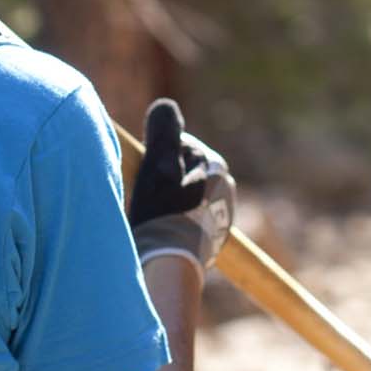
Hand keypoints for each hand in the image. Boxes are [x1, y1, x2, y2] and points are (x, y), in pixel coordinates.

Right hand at [129, 98, 235, 272]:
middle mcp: (224, 189)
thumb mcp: (157, 165)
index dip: (156, 160)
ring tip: (154, 220)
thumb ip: (163, 132)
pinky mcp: (211, 239)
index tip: (146, 177)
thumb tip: (165, 106)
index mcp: (216, 167)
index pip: (178, 149)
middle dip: (164, 183)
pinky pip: (186, 221)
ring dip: (168, 205)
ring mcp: (219, 215)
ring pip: (184, 198)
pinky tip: (162, 235)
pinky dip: (173, 224)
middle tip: (147, 200)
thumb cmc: (163, 213)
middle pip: (182, 174)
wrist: (171, 265)